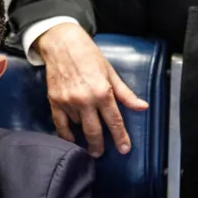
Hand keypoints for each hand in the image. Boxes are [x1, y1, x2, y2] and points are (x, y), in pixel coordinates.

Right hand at [34, 22, 148, 157]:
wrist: (62, 44)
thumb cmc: (89, 56)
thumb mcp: (111, 73)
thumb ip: (126, 94)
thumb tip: (142, 107)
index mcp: (102, 92)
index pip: (114, 121)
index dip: (120, 138)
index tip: (124, 150)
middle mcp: (85, 100)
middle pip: (94, 131)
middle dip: (98, 146)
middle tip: (100, 154)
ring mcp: (68, 102)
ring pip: (78, 126)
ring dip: (83, 133)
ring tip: (87, 136)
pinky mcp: (55, 101)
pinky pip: (60, 125)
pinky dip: (66, 135)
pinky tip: (72, 139)